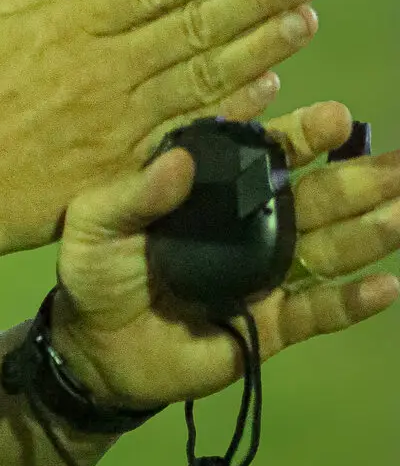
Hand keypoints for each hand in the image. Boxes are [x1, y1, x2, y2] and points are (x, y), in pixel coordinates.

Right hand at [0, 0, 319, 268]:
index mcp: (69, 26)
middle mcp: (103, 71)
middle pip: (196, 28)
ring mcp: (119, 123)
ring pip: (206, 77)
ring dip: (262, 48)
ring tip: (303, 22)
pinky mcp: (127, 167)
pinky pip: (193, 131)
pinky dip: (235, 108)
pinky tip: (271, 86)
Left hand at [48, 102, 399, 408]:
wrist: (94, 348)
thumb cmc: (95, 272)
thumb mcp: (96, 224)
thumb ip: (136, 194)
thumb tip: (180, 160)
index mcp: (214, 189)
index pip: (266, 154)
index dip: (302, 135)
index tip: (336, 117)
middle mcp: (252, 223)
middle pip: (316, 196)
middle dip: (361, 179)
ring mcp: (267, 274)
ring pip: (330, 248)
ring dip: (371, 231)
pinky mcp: (271, 325)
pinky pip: (319, 312)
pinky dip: (354, 302)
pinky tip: (388, 287)